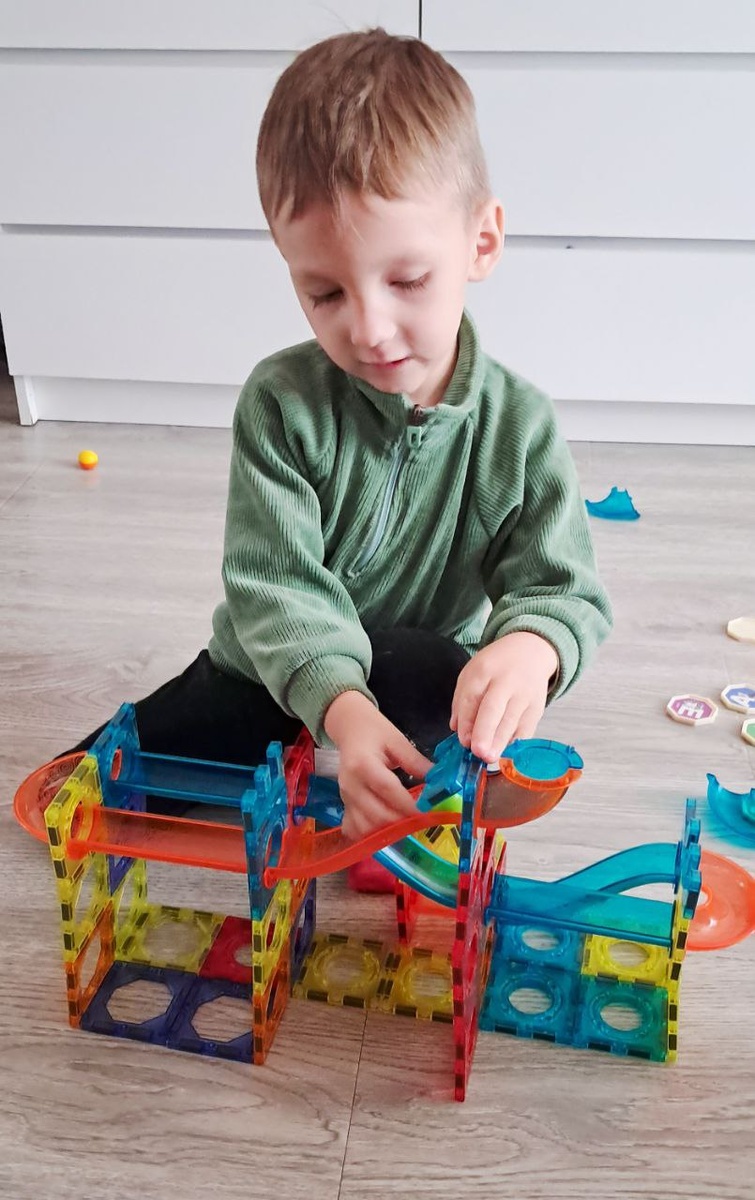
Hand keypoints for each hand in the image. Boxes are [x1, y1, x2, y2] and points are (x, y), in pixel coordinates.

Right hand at [323, 691, 432, 840]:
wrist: (348, 727)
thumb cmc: (374, 731)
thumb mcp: (397, 740)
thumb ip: (416, 761)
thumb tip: (439, 782)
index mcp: (363, 765)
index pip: (388, 790)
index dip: (409, 805)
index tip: (429, 812)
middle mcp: (351, 785)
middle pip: (377, 814)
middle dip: (403, 821)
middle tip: (423, 821)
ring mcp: (345, 798)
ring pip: (366, 827)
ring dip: (388, 831)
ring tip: (407, 824)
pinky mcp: (344, 805)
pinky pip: (354, 829)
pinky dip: (370, 835)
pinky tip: (385, 829)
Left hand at [450, 632, 558, 762]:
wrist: (531, 651)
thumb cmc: (496, 666)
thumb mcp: (472, 674)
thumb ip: (462, 701)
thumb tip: (458, 730)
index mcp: (483, 671)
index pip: (472, 697)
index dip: (467, 721)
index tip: (464, 741)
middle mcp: (505, 682)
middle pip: (494, 708)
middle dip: (485, 732)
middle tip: (479, 752)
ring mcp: (524, 695)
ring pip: (511, 721)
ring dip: (500, 742)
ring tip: (490, 758)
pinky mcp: (537, 709)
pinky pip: (525, 729)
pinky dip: (514, 742)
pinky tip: (504, 752)